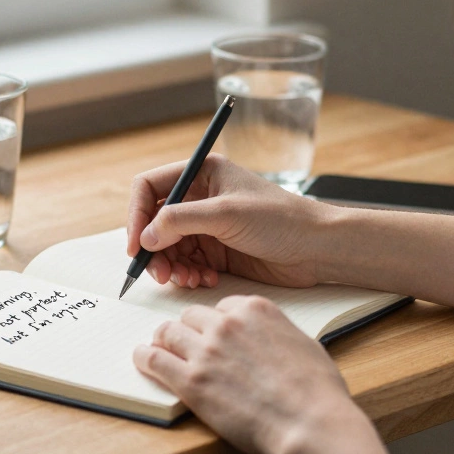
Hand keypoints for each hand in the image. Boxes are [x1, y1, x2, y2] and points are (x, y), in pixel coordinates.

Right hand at [126, 154, 332, 288]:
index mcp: (202, 172)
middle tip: (160, 274)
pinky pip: (187, 263)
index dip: (137, 216)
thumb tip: (145, 236)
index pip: (150, 188)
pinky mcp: (217, 251)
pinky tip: (205, 281)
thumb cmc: (281, 220)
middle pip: (155, 222)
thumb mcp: (226, 214)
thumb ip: (180, 221)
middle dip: (154, 250)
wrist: (317, 249)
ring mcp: (208, 225)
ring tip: (187, 280)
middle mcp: (201, 197)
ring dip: (172, 266)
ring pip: (168, 247)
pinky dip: (189, 274)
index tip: (136, 246)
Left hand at [133, 294, 360, 453]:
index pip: (222, 306)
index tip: (213, 334)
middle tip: (184, 344)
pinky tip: (143, 359)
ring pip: (168, 332)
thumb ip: (278, 335)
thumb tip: (270, 342)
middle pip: (191, 316)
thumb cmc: (317, 393)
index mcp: (256, 310)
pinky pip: (154, 359)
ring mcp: (206, 351)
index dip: (216, 323)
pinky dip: (145, 357)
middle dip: (188, 330)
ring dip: (163, 340)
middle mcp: (227, 324)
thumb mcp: (304, 345)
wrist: (309, 424)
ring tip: (158, 349)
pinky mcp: (190, 380)